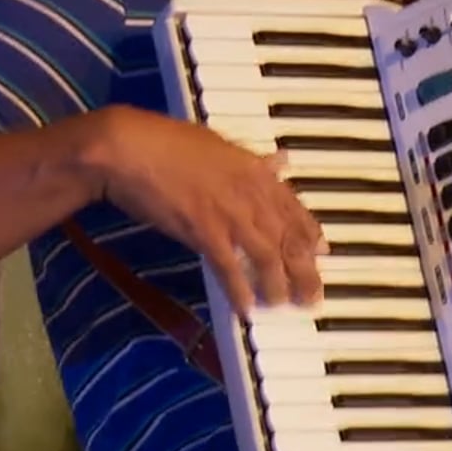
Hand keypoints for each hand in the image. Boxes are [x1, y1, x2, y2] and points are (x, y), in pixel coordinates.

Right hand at [81, 105, 325, 311]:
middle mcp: (250, 192)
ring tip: (280, 305)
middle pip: (288, 237)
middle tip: (312, 296)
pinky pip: (230, 267)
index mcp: (255, 170)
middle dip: (304, 270)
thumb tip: (280, 161)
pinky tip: (245, 307)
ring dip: (277, 285)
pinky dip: (240, 289)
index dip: (310, 233)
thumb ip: (252, 161)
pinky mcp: (204, 230)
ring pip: (267, 255)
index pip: (294, 206)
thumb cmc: (167, 143)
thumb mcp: (219, 146)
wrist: (129, 147)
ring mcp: (229, 212)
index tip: (322, 253)